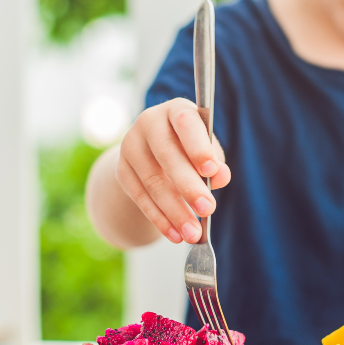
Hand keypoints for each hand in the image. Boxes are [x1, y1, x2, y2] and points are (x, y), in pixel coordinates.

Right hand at [116, 98, 230, 243]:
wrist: (154, 151)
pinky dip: (160, 219)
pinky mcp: (122, 170)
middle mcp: (149, 122)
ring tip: (193, 233)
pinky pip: (141, 198)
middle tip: (208, 209)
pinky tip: (175, 234)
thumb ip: (216, 163)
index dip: (198, 147)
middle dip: (189, 186)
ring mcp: (131, 146)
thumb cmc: (191, 148)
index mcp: (176, 109)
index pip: (185, 123)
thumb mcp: (207, 151)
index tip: (211, 171)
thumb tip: (221, 177)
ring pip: (153, 182)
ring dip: (175, 211)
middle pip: (167, 156)